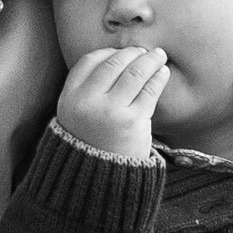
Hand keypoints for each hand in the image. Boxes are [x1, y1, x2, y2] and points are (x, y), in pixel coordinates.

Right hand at [56, 46, 168, 161]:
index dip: (108, 52)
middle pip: (114, 63)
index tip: (121, 52)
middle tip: (145, 51)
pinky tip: (163, 73)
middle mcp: (88, 102)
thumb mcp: (76, 115)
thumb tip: (117, 56)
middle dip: (133, 53)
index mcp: (70, 98)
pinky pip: (149, 91)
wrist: (99, 181)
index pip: (89, 61)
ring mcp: (111, 111)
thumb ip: (88, 89)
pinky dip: (159, 77)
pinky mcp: (133, 122)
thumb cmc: (91, 142)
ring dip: (150, 60)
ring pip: (135, 73)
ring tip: (158, 57)